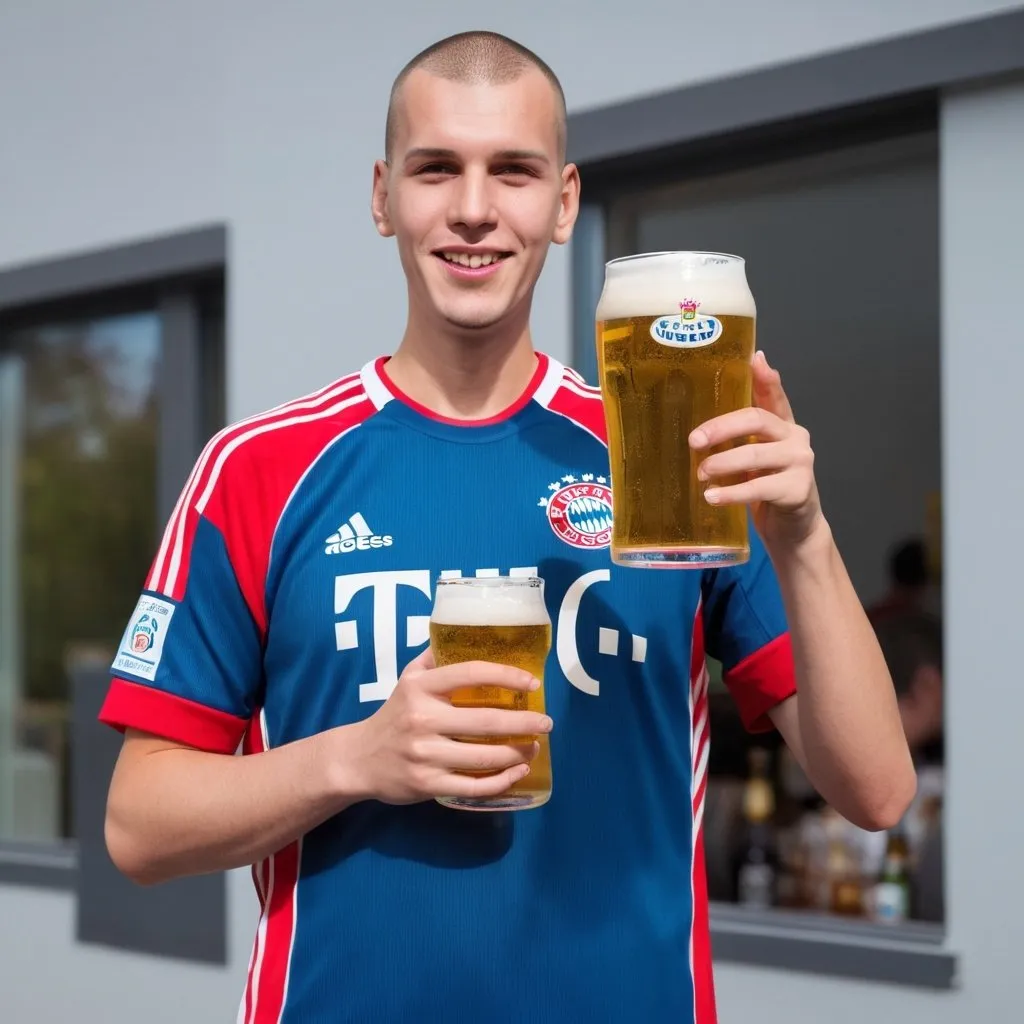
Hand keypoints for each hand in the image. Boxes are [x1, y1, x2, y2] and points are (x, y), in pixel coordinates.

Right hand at [346, 646, 551, 804]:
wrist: (358, 760)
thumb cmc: (393, 715)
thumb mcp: (407, 679)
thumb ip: (434, 658)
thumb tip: (464, 634)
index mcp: (420, 688)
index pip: (470, 673)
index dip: (506, 676)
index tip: (532, 684)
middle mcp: (422, 719)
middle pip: (485, 720)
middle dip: (524, 722)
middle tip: (546, 722)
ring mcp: (425, 754)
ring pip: (484, 756)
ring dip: (518, 753)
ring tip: (534, 747)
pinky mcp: (428, 785)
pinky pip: (473, 786)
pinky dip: (502, 781)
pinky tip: (518, 772)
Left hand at [689, 350, 824, 550]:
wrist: (794, 529)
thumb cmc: (766, 489)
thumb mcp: (753, 459)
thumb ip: (737, 440)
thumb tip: (696, 430)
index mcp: (783, 425)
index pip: (774, 395)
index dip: (765, 377)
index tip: (753, 359)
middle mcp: (795, 437)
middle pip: (756, 420)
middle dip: (721, 427)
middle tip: (694, 440)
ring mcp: (800, 463)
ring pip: (755, 455)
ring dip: (722, 463)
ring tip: (700, 473)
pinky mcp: (798, 490)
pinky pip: (759, 488)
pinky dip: (732, 493)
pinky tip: (712, 496)